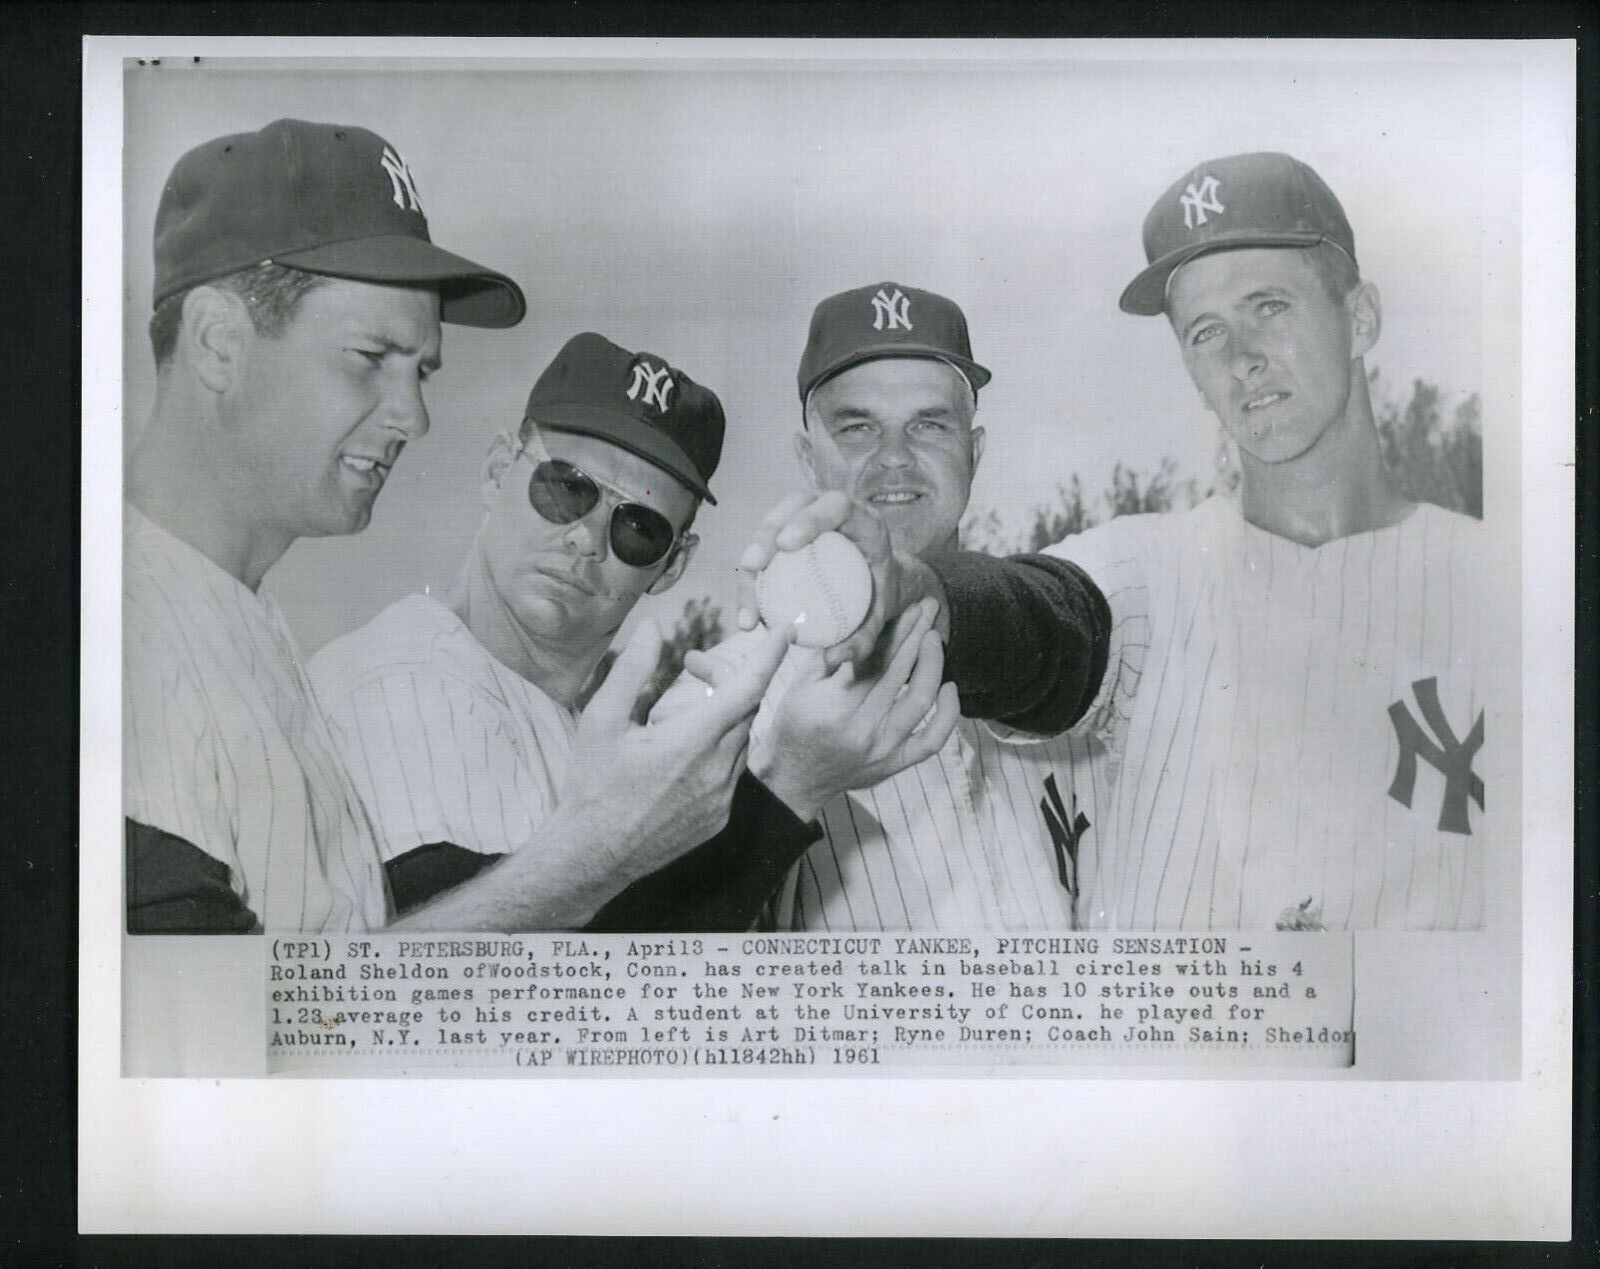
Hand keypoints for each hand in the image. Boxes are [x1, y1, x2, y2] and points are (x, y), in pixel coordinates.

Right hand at [560, 618, 791, 886]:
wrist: (592, 856)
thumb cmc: (593, 784)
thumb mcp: (602, 719)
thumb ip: (632, 669)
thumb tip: (651, 627)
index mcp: (693, 740)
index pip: (748, 687)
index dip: (770, 655)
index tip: (787, 630)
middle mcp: (717, 769)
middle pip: (744, 709)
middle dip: (728, 681)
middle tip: (694, 666)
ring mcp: (722, 798)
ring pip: (740, 740)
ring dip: (720, 718)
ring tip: (673, 720)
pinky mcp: (720, 818)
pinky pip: (732, 771)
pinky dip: (717, 751)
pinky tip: (679, 758)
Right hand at [736, 491, 943, 670]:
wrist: (877, 583)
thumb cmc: (880, 596)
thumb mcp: (880, 617)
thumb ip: (864, 637)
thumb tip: (832, 657)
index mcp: (863, 520)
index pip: (835, 506)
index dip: (809, 519)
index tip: (786, 544)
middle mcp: (832, 510)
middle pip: (793, 506)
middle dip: (767, 532)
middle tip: (752, 565)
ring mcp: (806, 517)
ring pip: (772, 524)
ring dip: (751, 557)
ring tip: (744, 597)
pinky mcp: (787, 533)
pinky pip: (764, 551)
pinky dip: (752, 580)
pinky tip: (746, 615)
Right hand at [750, 597, 960, 820]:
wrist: (793, 780)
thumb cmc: (793, 727)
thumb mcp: (799, 686)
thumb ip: (829, 656)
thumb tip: (859, 622)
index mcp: (833, 706)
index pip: (871, 658)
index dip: (893, 629)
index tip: (906, 608)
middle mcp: (861, 728)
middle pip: (898, 672)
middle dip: (916, 634)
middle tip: (928, 608)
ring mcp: (882, 748)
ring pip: (920, 700)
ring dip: (932, 664)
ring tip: (935, 638)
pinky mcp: (894, 763)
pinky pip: (931, 740)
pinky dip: (947, 715)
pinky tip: (949, 688)